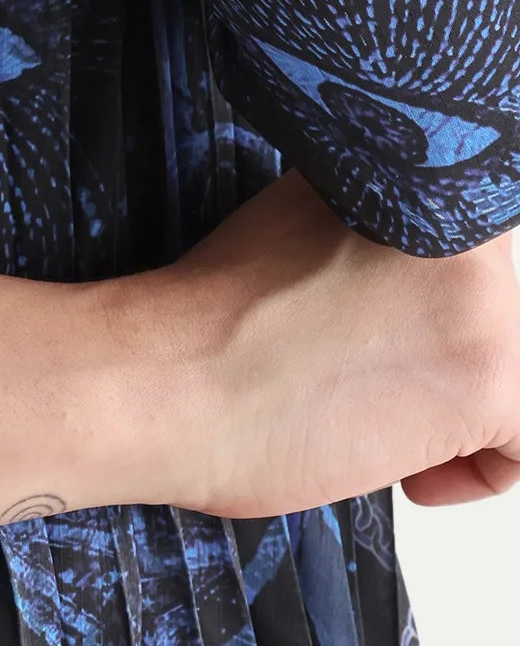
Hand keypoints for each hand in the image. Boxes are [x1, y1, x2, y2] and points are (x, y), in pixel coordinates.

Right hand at [131, 169, 519, 516]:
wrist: (162, 379)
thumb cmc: (206, 327)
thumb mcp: (300, 226)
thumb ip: (372, 231)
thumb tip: (408, 271)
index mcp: (406, 173)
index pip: (472, 252)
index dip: (431, 307)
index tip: (397, 335)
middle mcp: (455, 224)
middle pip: (496, 308)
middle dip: (443, 356)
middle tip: (374, 377)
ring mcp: (480, 296)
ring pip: (513, 368)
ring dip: (459, 411)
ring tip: (379, 418)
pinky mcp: (490, 375)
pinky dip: (478, 472)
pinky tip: (409, 467)